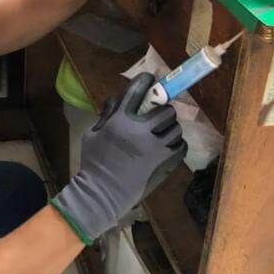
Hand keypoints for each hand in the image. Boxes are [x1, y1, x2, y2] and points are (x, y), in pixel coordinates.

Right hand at [51, 73, 186, 244]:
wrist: (101, 194)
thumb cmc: (93, 163)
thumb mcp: (91, 135)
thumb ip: (106, 116)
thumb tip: (117, 101)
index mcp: (120, 121)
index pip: (137, 91)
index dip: (146, 81)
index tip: (151, 79)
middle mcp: (140, 131)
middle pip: (165, 109)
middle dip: (163, 109)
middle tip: (159, 114)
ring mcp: (156, 148)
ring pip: (176, 127)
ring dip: (170, 127)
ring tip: (164, 132)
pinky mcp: (166, 163)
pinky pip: (181, 146)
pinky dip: (177, 144)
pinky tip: (169, 146)